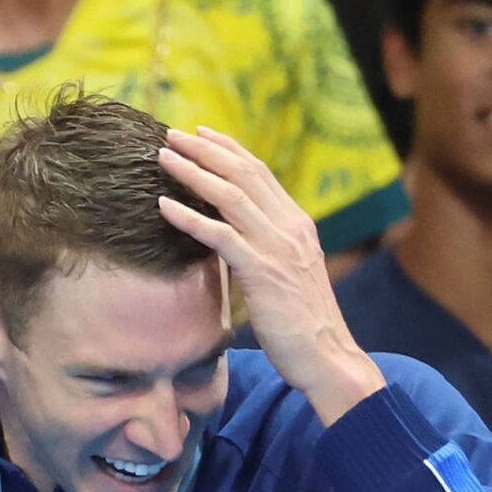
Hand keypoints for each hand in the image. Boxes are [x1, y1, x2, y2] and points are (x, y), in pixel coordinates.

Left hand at [156, 125, 383, 421]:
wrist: (328, 357)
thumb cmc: (304, 325)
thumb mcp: (288, 275)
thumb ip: (267, 249)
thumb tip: (234, 237)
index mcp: (298, 225)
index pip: (260, 173)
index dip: (228, 149)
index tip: (200, 134)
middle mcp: (290, 228)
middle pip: (244, 174)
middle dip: (205, 150)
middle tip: (172, 134)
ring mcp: (278, 249)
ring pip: (230, 196)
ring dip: (193, 173)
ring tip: (163, 157)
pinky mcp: (264, 273)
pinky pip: (221, 237)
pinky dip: (190, 218)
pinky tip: (164, 206)